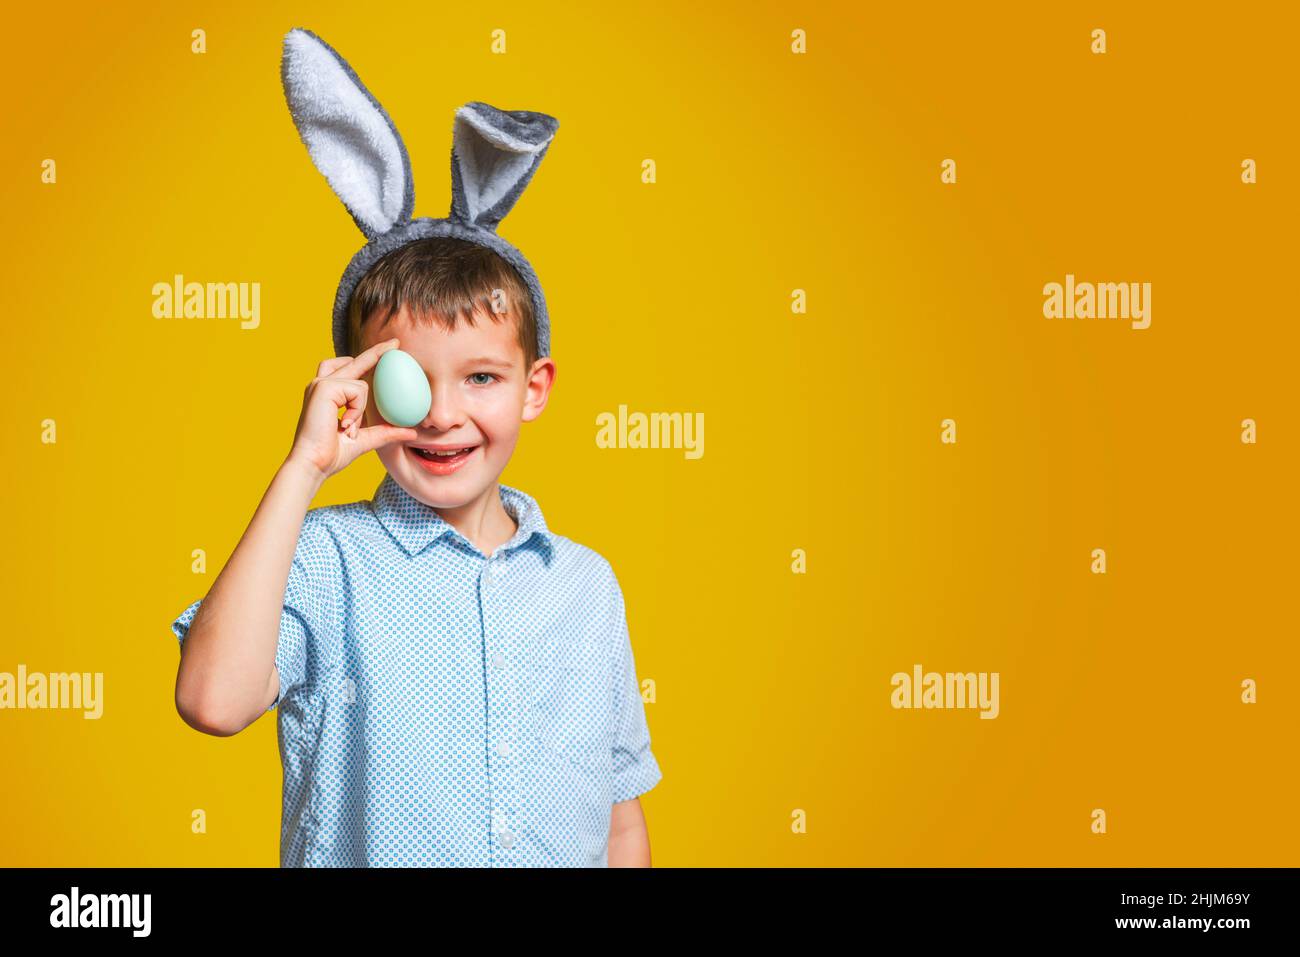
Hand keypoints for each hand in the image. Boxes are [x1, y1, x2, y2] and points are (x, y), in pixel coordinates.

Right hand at [286, 337, 419, 479]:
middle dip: (377, 352)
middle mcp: (322, 384)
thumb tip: (411, 431)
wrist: (313, 464)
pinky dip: (356, 410)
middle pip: (353, 361)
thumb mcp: (364, 440)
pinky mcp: (323, 387)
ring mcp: (321, 383)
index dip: (368, 358)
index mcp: (327, 393)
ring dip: (360, 409)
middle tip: (397, 343)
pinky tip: (344, 424)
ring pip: (361, 383)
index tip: (388, 350)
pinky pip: (357, 391)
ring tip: (347, 427)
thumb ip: (385, 432)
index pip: (349, 369)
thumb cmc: (331, 455)